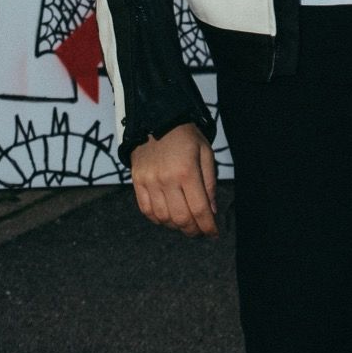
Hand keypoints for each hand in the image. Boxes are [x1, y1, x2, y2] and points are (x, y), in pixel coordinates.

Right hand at [130, 122, 218, 236]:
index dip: (208, 226)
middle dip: (193, 230)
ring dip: (176, 226)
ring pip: (163, 218)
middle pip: (181, 218)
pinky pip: (147, 210)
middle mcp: (166, 179)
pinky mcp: (138, 182)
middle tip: (200, 231)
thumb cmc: (186, 136)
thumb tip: (212, 210)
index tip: (214, 234)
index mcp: (187, 171)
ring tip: (185, 223)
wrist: (157, 118)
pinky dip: (158, 219)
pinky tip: (168, 217)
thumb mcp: (205, 152)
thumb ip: (209, 182)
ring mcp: (150, 182)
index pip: (199, 209)